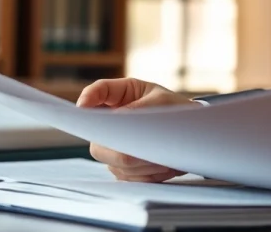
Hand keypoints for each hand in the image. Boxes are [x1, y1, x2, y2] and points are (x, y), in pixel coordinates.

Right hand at [77, 77, 200, 181]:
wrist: (188, 131)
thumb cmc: (174, 109)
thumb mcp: (163, 101)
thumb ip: (140, 109)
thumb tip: (118, 121)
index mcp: (119, 95)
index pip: (97, 92)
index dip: (87, 98)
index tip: (83, 107)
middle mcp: (109, 122)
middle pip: (98, 140)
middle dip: (122, 148)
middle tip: (147, 149)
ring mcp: (113, 146)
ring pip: (115, 163)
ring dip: (142, 163)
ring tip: (166, 158)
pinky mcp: (122, 166)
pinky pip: (128, 177)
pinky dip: (148, 174)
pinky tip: (165, 166)